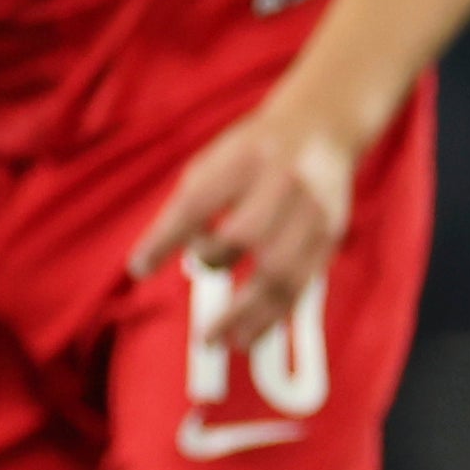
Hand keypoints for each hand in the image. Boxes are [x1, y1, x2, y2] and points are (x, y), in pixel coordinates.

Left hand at [127, 103, 357, 354]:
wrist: (323, 128)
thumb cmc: (253, 152)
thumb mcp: (216, 161)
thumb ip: (193, 205)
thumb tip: (175, 262)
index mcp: (245, 157)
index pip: (198, 200)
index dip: (166, 237)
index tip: (138, 268)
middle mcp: (285, 181)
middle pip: (249, 233)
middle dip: (217, 272)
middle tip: (194, 320)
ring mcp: (315, 209)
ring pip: (285, 269)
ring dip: (251, 313)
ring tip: (222, 341)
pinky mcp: (331, 233)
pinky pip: (303, 282)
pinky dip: (275, 313)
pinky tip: (250, 335)